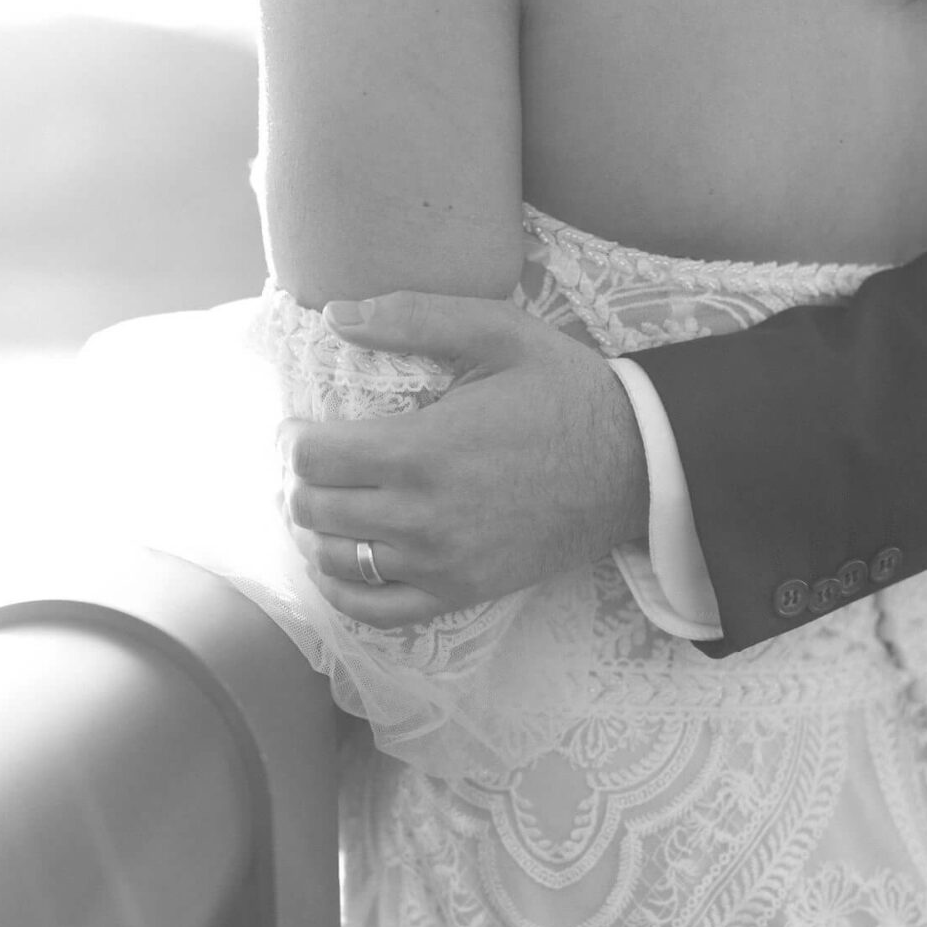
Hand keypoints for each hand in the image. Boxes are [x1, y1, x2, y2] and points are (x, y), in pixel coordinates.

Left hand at [280, 292, 649, 624]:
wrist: (635, 465)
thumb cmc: (565, 391)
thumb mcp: (498, 331)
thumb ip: (414, 317)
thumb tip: (336, 315)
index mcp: (425, 449)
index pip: (313, 459)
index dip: (292, 440)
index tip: (300, 427)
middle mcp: (423, 516)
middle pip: (312, 510)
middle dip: (296, 481)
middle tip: (309, 462)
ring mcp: (440, 563)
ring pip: (334, 560)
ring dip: (313, 531)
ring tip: (324, 503)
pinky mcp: (460, 592)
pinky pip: (375, 610)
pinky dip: (343, 589)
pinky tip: (342, 559)